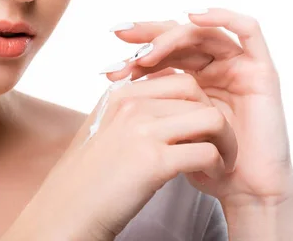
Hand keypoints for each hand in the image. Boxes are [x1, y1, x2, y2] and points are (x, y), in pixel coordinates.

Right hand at [3, 73, 237, 240]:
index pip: (176, 77)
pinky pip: (207, 151)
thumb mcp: (105, 131)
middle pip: (196, 91)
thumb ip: (133, 113)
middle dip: (215, 115)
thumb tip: (171, 106)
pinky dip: (217, 165)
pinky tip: (209, 176)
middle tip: (218, 141)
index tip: (200, 125)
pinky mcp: (153, 161)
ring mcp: (141, 130)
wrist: (66, 213)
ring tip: (221, 160)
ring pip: (210, 117)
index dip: (197, 100)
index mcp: (119, 95)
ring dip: (226, 140)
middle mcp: (130, 105)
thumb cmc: (89, 179)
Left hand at [105, 7, 292, 207]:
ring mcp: (237, 67)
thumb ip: (148, 100)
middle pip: (180, 37)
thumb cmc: (202, 163)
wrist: (241, 190)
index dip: (135, 52)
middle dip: (148, 37)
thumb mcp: (166, 128)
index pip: (162, 52)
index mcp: (190, 79)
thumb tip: (112, 79)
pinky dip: (222, 17)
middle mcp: (213, 69)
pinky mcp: (261, 69)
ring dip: (173, 35)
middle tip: (122, 38)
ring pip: (204, 32)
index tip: (108, 67)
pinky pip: (249, 31)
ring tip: (149, 51)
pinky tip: (194, 16)